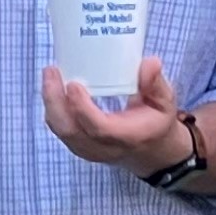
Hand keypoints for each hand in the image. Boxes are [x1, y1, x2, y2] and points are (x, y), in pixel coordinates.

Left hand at [40, 55, 190, 172]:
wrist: (151, 151)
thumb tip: (150, 62)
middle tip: (51, 71)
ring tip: (50, 74)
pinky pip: (60, 128)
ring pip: (61, 130)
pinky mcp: (79, 145)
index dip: (82, 108)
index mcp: (127, 137)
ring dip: (51, 102)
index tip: (73, 84)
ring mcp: (88, 149)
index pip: (99, 128)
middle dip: (55, 101)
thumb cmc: (156, 122)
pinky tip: (53, 85)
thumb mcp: (165, 103)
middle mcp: (104, 148)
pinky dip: (54, 108)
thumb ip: (156, 84)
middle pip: (70, 131)